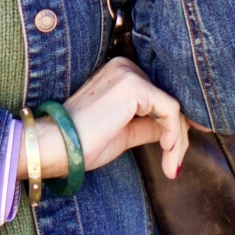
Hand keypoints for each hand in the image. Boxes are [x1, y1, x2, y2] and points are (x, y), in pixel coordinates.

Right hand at [30, 57, 189, 182]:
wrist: (57, 145)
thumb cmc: (82, 143)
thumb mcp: (125, 133)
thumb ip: (148, 126)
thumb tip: (173, 132)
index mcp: (120, 74)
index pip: (158, 99)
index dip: (172, 128)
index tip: (176, 156)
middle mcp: (125, 67)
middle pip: (168, 102)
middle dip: (177, 137)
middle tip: (174, 166)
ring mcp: (129, 74)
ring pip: (173, 108)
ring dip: (177, 141)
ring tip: (171, 167)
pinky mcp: (135, 87)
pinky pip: (171, 112)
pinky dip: (174, 136)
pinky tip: (167, 155)